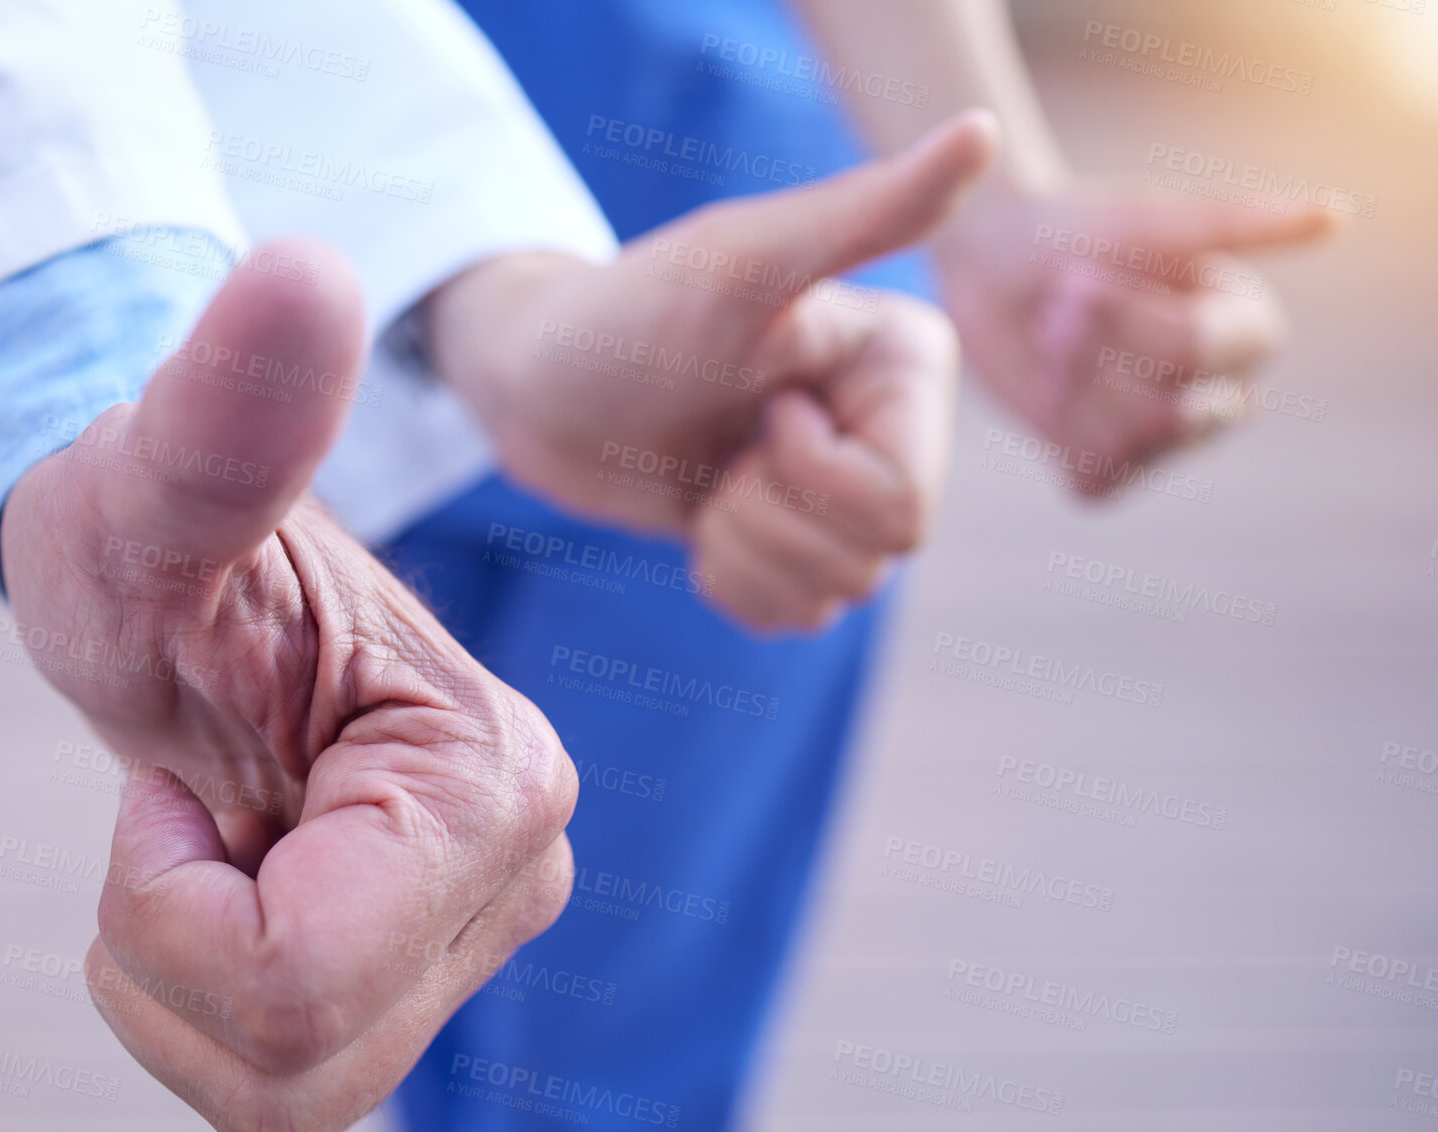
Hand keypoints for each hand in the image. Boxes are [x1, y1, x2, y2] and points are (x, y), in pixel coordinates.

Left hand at [0, 241, 577, 1131]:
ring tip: (209, 840)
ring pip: (290, 1097)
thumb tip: (308, 271)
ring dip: (187, 982)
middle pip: (294, 1060)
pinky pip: (295, 1082)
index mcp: (490, 779)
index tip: (173, 775)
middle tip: (184, 805)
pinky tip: (233, 881)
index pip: (296, 981)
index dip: (167, 906)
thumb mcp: (158, 486)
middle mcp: (522, 863)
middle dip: (171, 950)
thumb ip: (232, 405)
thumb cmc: (157, 530)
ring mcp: (486, 918)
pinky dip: (214, 1002)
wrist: (189, 566)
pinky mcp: (441, 958)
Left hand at [426, 111, 998, 632]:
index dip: (811, 480)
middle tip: (719, 452)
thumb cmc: (628, 312)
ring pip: (837, 593)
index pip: (904, 506)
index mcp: (907, 367)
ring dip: (743, 550)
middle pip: (875, 557)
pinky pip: (797, 616)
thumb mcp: (741, 264)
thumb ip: (864, 213)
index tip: (757, 410)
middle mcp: (893, 427)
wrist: (540, 381)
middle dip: (767, 519)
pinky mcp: (793, 538)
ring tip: (706, 480)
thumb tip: (979, 128)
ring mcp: (843, 488)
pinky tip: (702, 520)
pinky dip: (734, 582)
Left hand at [930, 183, 1333, 492]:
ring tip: (1051, 349)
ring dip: (1067, 393)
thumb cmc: (1078, 233)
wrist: (992, 264)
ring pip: (1127, 449)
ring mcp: (1169, 440)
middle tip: (1055, 314)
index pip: (1195, 350)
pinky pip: (1095, 482)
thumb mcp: (1148, 222)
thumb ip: (1237, 225)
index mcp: (1248, 329)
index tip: (1076, 280)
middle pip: (1166, 414)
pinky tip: (1050, 393)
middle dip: (1090, 360)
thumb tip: (1334, 216)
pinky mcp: (1110, 468)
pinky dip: (1057, 438)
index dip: (1123, 321)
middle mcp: (1223, 393)